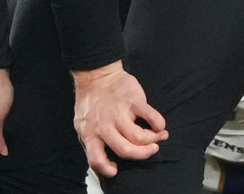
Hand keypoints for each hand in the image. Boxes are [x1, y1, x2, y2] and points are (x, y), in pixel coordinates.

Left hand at [72, 61, 168, 177]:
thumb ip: (92, 142)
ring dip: (153, 139)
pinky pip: (150, 116)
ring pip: (138, 136)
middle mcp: (104, 125)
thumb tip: (102, 164)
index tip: (116, 169)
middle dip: (142, 153)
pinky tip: (160, 125)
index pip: (96, 158)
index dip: (107, 168)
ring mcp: (119, 112)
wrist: (96, 74)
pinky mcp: (132, 100)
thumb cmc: (91, 101)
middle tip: (151, 150)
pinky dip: (159, 124)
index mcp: (90, 133)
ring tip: (158, 136)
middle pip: (125, 149)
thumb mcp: (83, 124)